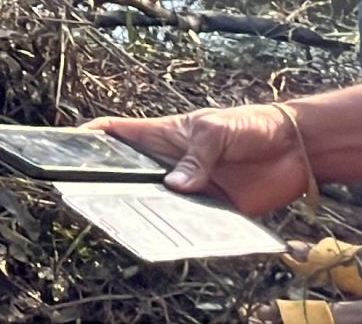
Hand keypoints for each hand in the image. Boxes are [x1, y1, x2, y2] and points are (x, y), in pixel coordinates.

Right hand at [88, 104, 313, 216]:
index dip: (89, 139)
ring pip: (157, 205)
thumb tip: (176, 187)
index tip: (62, 148)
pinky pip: (190, 224)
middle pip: (129, 177)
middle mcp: (169, 165)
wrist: (298, 149)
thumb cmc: (252, 125)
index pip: (116, 135)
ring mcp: (190, 189)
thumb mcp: (219, 130)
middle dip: (110, 187)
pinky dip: (183, 231)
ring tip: (133, 222)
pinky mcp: (212, 211)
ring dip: (148, 213)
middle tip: (91, 199)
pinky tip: (177, 236)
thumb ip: (197, 157)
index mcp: (162, 137)